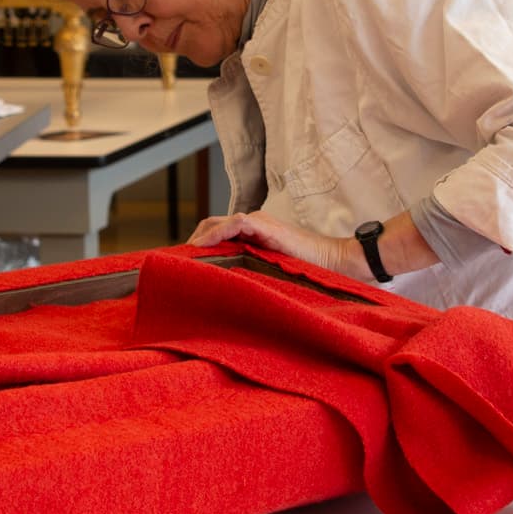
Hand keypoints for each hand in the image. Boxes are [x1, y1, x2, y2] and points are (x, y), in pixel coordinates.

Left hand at [187, 211, 352, 274]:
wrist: (333, 261)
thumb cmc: (306, 271)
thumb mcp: (269, 271)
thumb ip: (249, 271)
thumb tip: (224, 291)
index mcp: (252, 233)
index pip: (215, 232)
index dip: (198, 246)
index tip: (183, 266)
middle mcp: (252, 223)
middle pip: (210, 225)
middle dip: (193, 242)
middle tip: (179, 265)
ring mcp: (258, 222)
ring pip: (218, 222)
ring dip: (200, 239)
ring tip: (186, 259)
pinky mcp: (265, 226)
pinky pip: (234, 224)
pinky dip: (216, 235)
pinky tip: (203, 249)